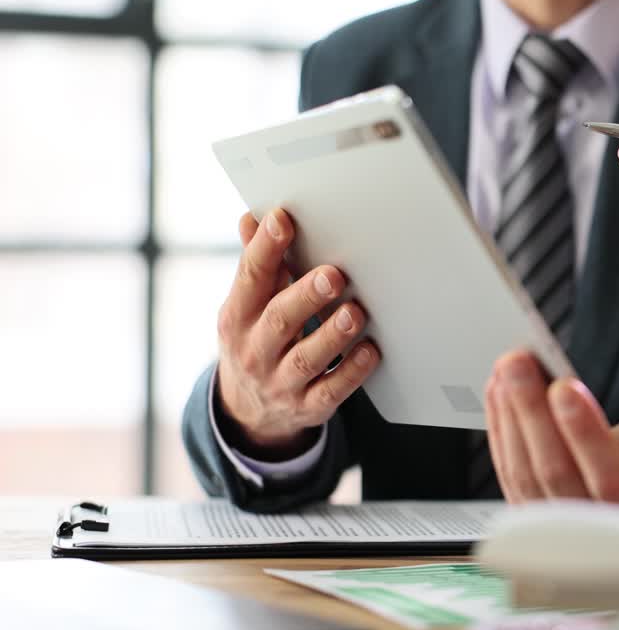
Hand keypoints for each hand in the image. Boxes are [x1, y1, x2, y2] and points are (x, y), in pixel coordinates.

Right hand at [215, 209, 380, 456]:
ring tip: (355, 311)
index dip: (265, 248)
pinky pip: (331, 391)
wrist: (247, 411)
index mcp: (237, 317)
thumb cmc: (256, 341)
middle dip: (306, 296)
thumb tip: (252, 217)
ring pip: (306, 359)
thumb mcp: (246, 307)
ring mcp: (281, 382)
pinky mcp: (307, 407)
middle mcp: (255, 351)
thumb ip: (257, 265)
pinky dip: (352, 372)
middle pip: (279, 320)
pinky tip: (370, 351)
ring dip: (333, 335)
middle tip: (333, 274)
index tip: (283, 219)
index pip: (249, 278)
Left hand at [485, 350, 618, 517]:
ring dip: (509, 414)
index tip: (565, 388)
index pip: (610, 478)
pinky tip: (498, 392)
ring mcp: (553, 530)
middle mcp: (592, 533)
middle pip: (554, 472)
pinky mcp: (525, 512)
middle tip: (519, 363)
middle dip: (533, 411)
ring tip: (507, 369)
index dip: (585, 433)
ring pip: (522, 472)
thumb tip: (571, 411)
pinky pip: (506, 470)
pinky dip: (499, 427)